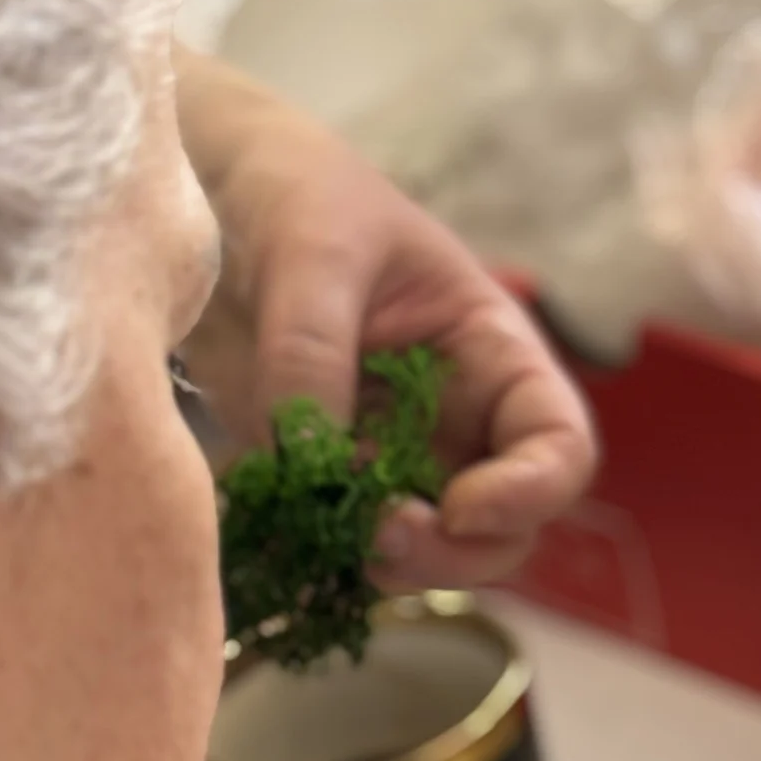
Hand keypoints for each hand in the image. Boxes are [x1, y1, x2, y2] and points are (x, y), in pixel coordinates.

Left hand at [175, 49, 594, 587]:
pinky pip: (347, 547)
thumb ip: (312, 350)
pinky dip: (326, 560)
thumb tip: (309, 458)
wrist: (202, 196)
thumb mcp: (311, 249)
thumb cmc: (290, 192)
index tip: (460, 508)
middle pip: (505, 529)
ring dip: (393, 568)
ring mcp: (395, 462)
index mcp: (490, 355)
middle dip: (455, 554)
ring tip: (329, 535)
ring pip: (432, 556)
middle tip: (379, 536)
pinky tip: (287, 537)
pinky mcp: (329, 485)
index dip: (531, 492)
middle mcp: (458, 423)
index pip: (557, 447)